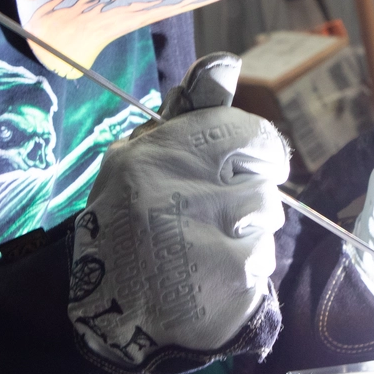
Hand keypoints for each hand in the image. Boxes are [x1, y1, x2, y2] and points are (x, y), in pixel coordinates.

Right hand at [68, 54, 289, 373]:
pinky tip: (210, 278)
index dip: (258, 148)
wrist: (106, 308)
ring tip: (207, 248)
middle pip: (263, 183)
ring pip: (267, 226)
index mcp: (156, 159)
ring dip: (248, 235)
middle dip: (248, 196)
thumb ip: (187, 115)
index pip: (248, 134)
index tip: (249, 161)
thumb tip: (225, 64)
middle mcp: (181, 199)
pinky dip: (246, 272)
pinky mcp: (229, 288)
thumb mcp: (137, 157)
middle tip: (215, 214)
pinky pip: (263, 265)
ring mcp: (208, 248)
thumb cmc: (125, 219)